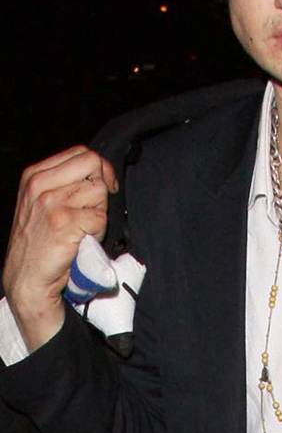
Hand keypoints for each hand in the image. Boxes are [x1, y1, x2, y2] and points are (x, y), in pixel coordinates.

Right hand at [2, 146, 118, 351]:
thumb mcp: (40, 202)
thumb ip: (64, 181)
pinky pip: (101, 217)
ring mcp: (51, 203)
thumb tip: (100, 170)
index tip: (103, 185)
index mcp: (34, 175)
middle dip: (102, 185)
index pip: (81, 153)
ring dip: (99, 213)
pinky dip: (98, 231)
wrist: (27, 279)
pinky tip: (82, 241)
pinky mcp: (64, 223)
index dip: (99, 169)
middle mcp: (40, 185)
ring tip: (83, 229)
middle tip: (94, 208)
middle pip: (94, 165)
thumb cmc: (39, 242)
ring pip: (100, 191)